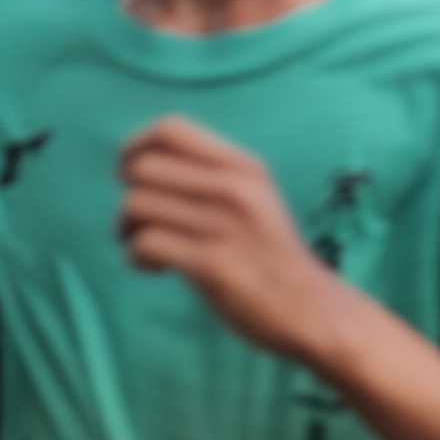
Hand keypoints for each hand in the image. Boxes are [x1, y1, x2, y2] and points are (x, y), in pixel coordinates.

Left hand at [117, 117, 346, 366]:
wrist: (312, 310)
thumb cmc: (271, 257)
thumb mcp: (255, 199)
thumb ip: (210, 177)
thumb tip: (139, 166)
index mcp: (244, 167)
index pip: (169, 129)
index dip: (134, 147)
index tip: (133, 177)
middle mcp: (236, 188)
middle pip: (142, 168)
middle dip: (128, 196)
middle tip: (142, 224)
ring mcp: (226, 226)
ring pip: (136, 205)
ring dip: (126, 230)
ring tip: (147, 249)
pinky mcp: (214, 264)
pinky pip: (146, 243)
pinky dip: (138, 258)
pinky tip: (157, 269)